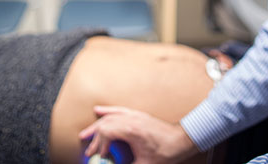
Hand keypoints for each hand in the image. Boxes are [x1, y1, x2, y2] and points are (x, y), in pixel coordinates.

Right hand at [79, 105, 196, 163]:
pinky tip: (99, 110)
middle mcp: (131, 119)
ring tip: (85, 133)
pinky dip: (107, 111)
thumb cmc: (166, 151)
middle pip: (105, 125)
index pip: (106, 133)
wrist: (182, 140)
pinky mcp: (138, 115)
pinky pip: (118, 110)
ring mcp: (134, 115)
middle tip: (88, 149)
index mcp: (131, 130)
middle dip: (94, 138)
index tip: (100, 156)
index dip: (100, 146)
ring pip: (109, 117)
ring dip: (97, 125)